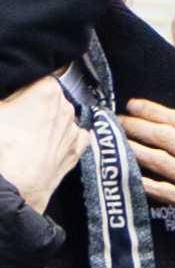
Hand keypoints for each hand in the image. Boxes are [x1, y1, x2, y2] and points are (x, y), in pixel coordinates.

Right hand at [0, 78, 80, 212]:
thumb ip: (1, 94)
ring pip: (58, 117)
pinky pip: (71, 137)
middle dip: (29, 103)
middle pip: (46, 96)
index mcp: (45, 89)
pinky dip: (58, 138)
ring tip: (21, 135)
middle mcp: (66, 107)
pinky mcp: (75, 152)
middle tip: (11, 116)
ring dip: (44, 121)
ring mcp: (73, 130)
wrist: (9, 191)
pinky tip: (41, 145)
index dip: (18, 86)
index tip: (9, 96)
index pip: (33, 76)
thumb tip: (3, 90)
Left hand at [119, 99, 174, 242]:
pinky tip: (126, 173)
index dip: (154, 111)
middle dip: (137, 125)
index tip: (134, 105)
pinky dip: (142, 180)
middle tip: (117, 120)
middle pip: (166, 137)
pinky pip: (161, 189)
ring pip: (159, 160)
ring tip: (116, 141)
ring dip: (133, 148)